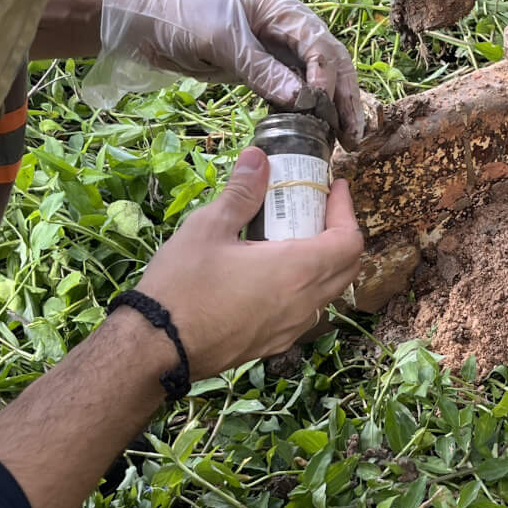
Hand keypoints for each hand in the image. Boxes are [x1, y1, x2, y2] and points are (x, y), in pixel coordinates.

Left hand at [99, 0, 364, 144]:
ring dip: (328, 109)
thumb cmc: (184, 14)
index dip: (327, 76)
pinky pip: (290, 92)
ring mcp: (274, 51)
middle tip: (353, 135)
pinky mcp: (260, 71)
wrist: (147, 18)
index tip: (324, 107)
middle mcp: (286, 29)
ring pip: (313, 81)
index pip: (318, 44)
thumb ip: (261, 68)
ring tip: (340, 142)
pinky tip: (311, 134)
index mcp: (282, 10)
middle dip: (342, 98)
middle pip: (328, 64)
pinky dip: (302, 112)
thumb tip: (301, 98)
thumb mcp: (223, 39)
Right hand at [134, 148, 362, 374]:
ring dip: (322, 263)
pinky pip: (303, 313)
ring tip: (292, 240)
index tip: (335, 189)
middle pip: (346, 268)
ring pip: (326, 293)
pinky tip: (270, 276)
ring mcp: (290, 329)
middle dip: (339, 234)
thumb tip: (258, 157)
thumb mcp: (209, 229)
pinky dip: (302, 288)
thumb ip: (241, 193)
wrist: (157, 349)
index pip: (349, 242)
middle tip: (316, 209)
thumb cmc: (182, 286)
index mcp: (296, 272)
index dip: (347, 211)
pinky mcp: (272, 344)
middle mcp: (303, 304)